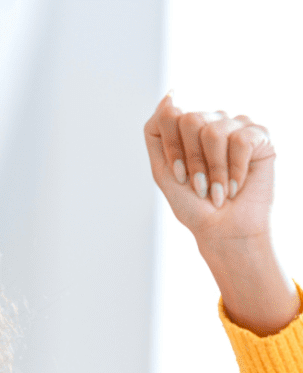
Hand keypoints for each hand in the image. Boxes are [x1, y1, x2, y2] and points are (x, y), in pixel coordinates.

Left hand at [143, 93, 275, 248]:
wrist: (223, 230)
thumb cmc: (194, 205)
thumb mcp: (164, 171)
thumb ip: (158, 134)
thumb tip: (169, 96)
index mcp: (186, 129)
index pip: (168, 115)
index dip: (171, 149)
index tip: (179, 177)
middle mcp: (211, 121)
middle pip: (190, 119)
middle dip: (192, 161)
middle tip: (200, 186)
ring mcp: (236, 125)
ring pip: (214, 131)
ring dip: (214, 171)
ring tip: (218, 191)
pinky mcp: (260, 135)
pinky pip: (241, 140)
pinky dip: (235, 170)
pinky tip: (236, 186)